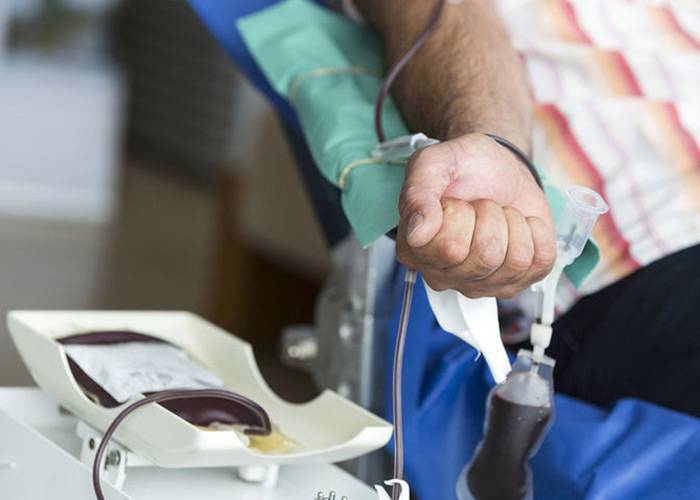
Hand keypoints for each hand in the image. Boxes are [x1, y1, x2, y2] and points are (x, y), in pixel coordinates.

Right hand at [396, 133, 556, 297]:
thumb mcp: (433, 164)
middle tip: (479, 205)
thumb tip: (417, 234)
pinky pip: (541, 262)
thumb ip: (417, 193)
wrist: (497, 169)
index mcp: (415, 251)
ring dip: (514, 223)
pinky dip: (538, 232)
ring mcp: (479, 284)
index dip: (461, 214)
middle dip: (491, 215)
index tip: (453, 201)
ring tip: (499, 214)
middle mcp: (442, 275)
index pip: (450, 248)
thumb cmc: (463, 169)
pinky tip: (518, 225)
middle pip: (487, 256)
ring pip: (516, 260)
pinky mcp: (514, 283)